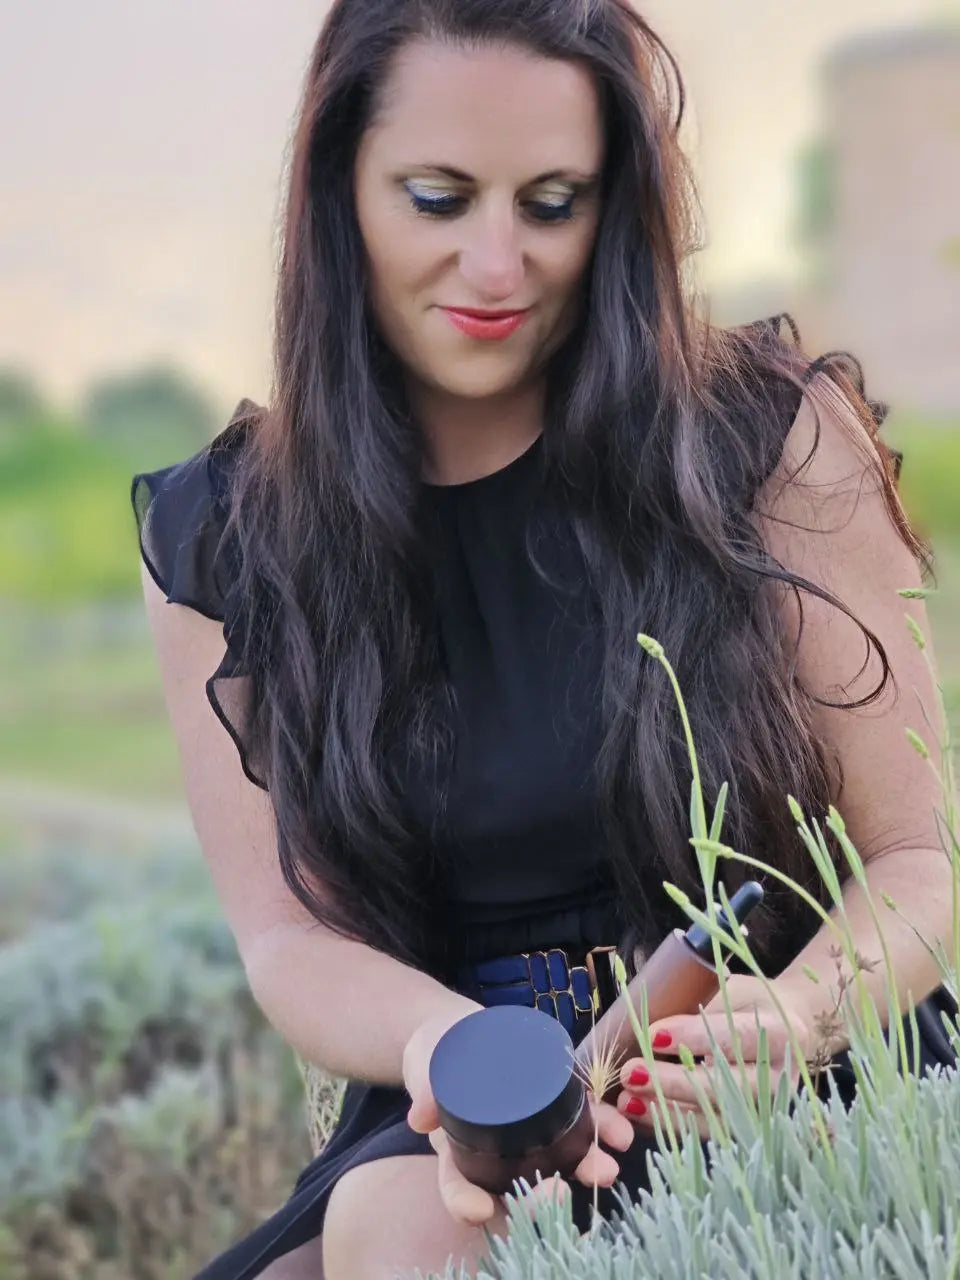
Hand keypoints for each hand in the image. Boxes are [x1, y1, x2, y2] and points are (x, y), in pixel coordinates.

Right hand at [402, 1005, 636, 1226]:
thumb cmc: (437, 1046)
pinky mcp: (552, 1105)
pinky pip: (577, 1124)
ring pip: (554, 1160)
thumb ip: (424, 1084)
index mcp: (456, 1146)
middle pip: (516, 1185)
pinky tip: (622, 1134)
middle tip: (560, 1192)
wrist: (459, 1024)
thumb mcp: (424, 1058)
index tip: (481, 1209)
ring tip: (607, 1166)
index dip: (466, 1202)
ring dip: (583, 1165)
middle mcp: (494, 1149)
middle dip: (541, 1197)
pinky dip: (600, 1130)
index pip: (459, 1183)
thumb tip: (421, 1117)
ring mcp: (526, 1130)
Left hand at [615, 975, 817, 1140]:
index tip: (653, 1035)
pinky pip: (707, 1131)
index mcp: (779, 1033)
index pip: (735, 1036)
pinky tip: (641, 1115)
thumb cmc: (748, 1003)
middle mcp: (777, 1078)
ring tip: (628, 1101)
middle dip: (673, 1082)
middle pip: (724, 1086)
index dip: (693, 1036)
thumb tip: (645, 1023)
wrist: (787, 1029)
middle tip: (631, 1073)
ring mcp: (765, 1109)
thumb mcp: (730, 989)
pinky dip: (671, 1124)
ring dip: (666, 1110)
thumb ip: (698, 1005)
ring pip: (713, 1117)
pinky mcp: (748, 1127)